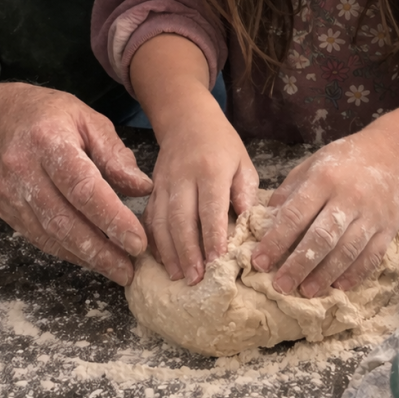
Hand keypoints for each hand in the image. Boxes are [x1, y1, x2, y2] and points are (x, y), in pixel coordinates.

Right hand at [0, 83, 152, 285]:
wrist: (1, 121)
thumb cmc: (53, 118)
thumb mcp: (90, 121)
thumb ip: (115, 155)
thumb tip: (142, 188)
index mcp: (48, 139)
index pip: (82, 186)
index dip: (111, 218)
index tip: (137, 241)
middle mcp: (22, 167)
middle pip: (64, 218)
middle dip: (100, 249)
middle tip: (129, 269)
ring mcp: (8, 191)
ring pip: (49, 234)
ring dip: (85, 257)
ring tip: (116, 268)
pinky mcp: (4, 209)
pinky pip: (39, 237)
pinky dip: (66, 251)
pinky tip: (90, 257)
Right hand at [144, 100, 258, 285]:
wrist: (186, 118)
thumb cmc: (221, 143)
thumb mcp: (243, 162)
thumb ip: (246, 193)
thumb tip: (248, 225)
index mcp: (210, 170)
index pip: (211, 208)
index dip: (213, 237)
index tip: (218, 262)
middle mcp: (183, 177)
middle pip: (181, 218)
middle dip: (188, 251)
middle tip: (196, 279)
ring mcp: (164, 183)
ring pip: (161, 221)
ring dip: (169, 252)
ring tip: (178, 276)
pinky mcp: (153, 189)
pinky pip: (149, 217)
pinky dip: (153, 240)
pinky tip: (161, 260)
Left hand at [250, 130, 398, 296]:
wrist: (390, 154)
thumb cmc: (342, 161)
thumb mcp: (310, 166)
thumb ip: (289, 193)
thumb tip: (265, 222)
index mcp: (323, 180)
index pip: (295, 215)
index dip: (276, 241)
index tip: (259, 262)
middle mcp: (348, 198)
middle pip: (321, 238)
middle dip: (298, 264)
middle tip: (280, 286)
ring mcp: (371, 215)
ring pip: (346, 251)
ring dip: (324, 275)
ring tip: (305, 291)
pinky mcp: (388, 229)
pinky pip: (371, 256)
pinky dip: (354, 274)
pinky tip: (337, 286)